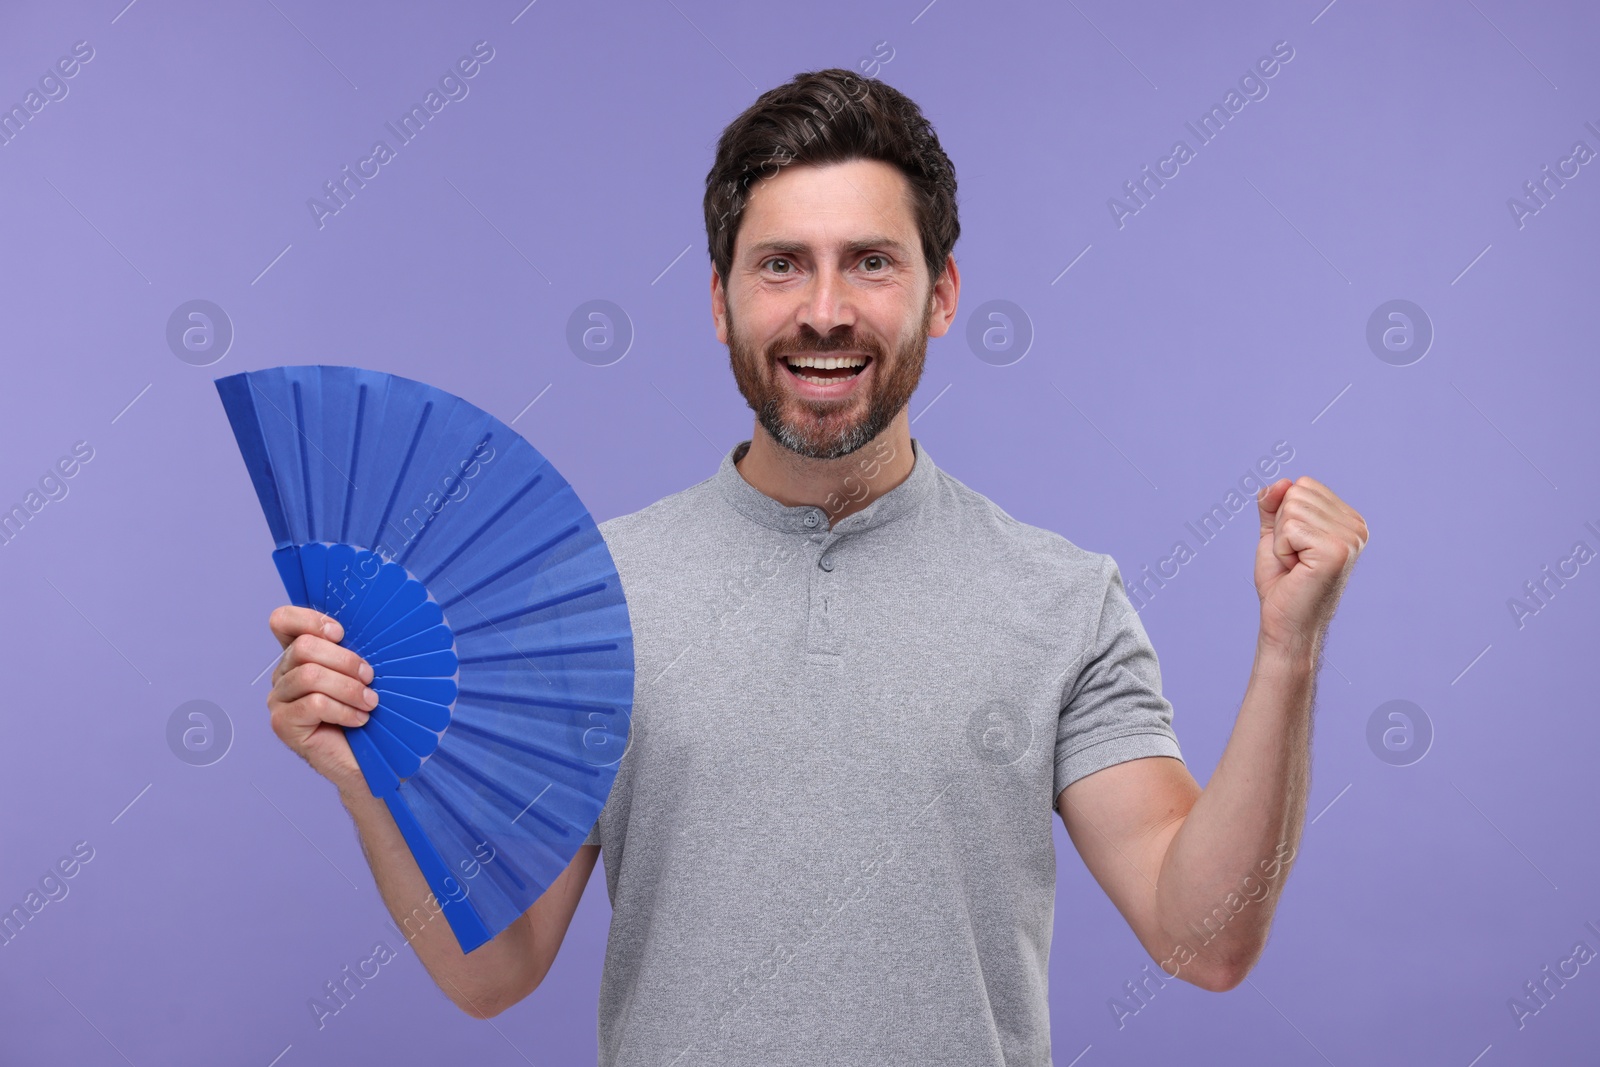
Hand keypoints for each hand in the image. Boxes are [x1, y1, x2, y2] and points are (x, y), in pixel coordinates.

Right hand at [267, 605, 377, 796]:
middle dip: (346, 660)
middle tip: (370, 678)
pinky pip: (313, 703)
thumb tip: (378, 622)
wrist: (369, 760)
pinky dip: (344, 710)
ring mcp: (279, 700)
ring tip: (370, 703)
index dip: (310, 620)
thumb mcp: (364, 672)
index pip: (282, 621)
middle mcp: (283, 674)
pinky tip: (358, 720)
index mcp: (298, 655)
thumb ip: (355, 648)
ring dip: (349, 688)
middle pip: (304, 647)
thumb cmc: (369, 710)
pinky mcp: (283, 724)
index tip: (342, 634)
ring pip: (309, 675)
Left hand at [1253, 476, 1368, 657]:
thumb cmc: (1283, 582)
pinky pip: (1289, 527)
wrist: (1285, 623)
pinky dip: (1282, 549)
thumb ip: (1274, 505)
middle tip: (1294, 558)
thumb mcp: (1275, 534)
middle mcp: (1356, 526)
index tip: (1295, 547)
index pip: (1303, 485)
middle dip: (1281, 527)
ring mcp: (1350, 538)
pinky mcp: (1336, 550)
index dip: (1284, 515)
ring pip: (1290, 509)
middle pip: (1296, 493)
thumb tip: (1281, 482)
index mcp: (1348, 519)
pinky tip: (1297, 569)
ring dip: (1281, 540)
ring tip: (1296, 564)